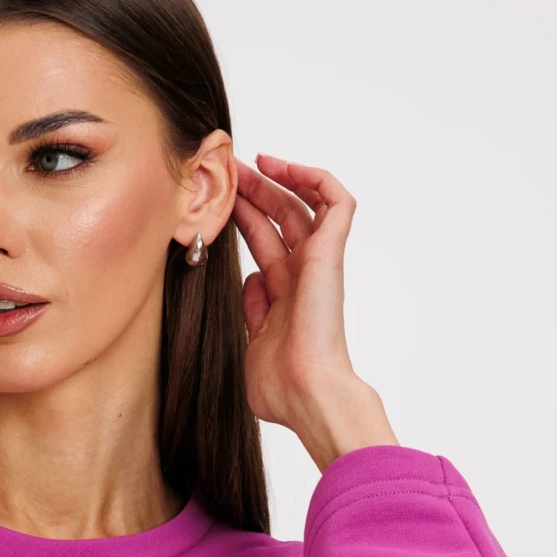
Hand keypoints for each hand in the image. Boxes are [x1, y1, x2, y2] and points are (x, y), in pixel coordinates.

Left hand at [231, 153, 397, 472]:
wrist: (305, 394)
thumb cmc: (280, 386)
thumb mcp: (254, 343)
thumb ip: (253, 311)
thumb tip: (251, 280)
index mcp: (286, 298)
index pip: (266, 247)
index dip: (245, 221)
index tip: (221, 204)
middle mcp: (304, 277)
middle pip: (281, 221)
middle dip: (255, 194)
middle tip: (229, 173)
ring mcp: (318, 263)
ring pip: (303, 206)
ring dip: (277, 181)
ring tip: (251, 163)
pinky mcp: (330, 252)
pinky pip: (336, 200)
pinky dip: (315, 178)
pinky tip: (284, 167)